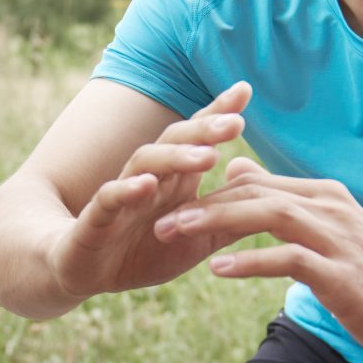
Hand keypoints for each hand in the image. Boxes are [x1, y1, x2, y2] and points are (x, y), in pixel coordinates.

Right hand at [47, 81, 251, 299]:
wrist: (83, 273)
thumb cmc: (142, 251)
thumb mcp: (198, 239)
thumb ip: (232, 219)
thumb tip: (278, 200)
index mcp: (172, 180)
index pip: (196, 139)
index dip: (217, 113)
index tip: (245, 90)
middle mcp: (147, 178)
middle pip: (174, 142)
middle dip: (204, 130)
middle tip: (236, 123)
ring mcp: (119, 196)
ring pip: (144, 164)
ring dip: (174, 157)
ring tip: (205, 155)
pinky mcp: (94, 221)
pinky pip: (108, 200)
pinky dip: (126, 191)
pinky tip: (146, 186)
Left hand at [157, 158, 362, 362]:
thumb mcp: (325, 233)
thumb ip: (283, 204)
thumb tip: (238, 171)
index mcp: (323, 196)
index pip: (257, 183)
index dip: (210, 193)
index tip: (170, 207)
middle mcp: (330, 208)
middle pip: (255, 193)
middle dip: (203, 204)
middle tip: (159, 217)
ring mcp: (337, 238)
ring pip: (267, 216)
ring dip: (216, 223)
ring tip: (176, 233)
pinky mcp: (340, 273)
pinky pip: (287, 258)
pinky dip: (250, 261)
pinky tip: (217, 268)